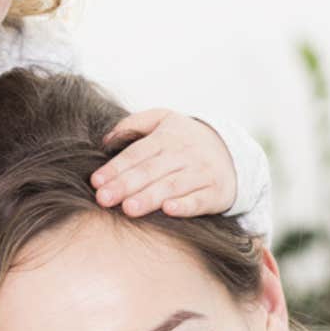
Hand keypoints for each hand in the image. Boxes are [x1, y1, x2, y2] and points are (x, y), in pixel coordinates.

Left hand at [91, 109, 236, 217]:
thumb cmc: (185, 139)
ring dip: (150, 197)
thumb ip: (134, 124)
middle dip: (126, 185)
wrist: (233, 151)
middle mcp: (184, 154)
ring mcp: (201, 173)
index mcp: (167, 137)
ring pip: (172, 186)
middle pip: (151, 170)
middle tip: (104, 199)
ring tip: (129, 208)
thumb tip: (106, 140)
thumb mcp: (163, 120)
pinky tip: (169, 210)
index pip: (137, 153)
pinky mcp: (216, 192)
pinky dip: (185, 206)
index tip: (96, 182)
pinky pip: (199, 200)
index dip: (116, 168)